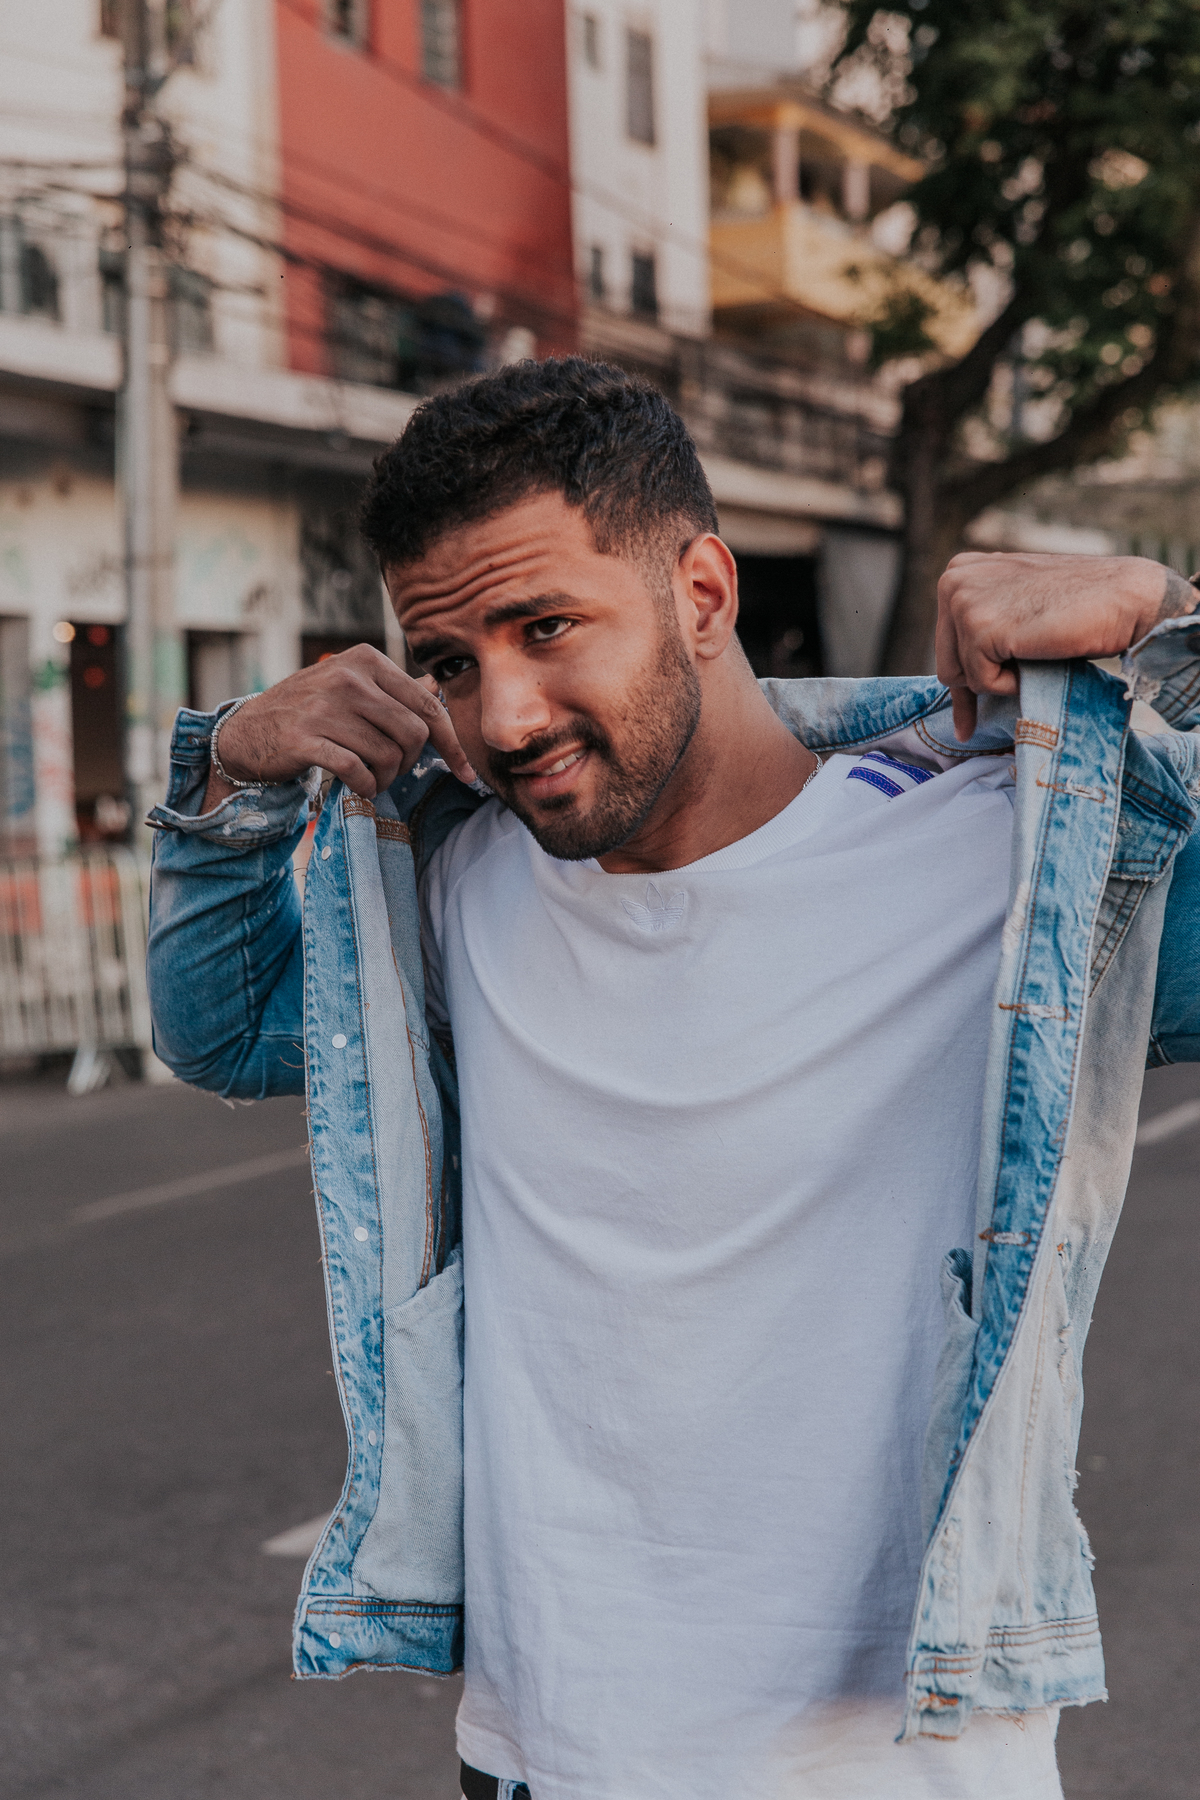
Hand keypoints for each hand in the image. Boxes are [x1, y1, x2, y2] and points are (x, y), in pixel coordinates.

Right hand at [202, 644, 475, 810]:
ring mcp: (324, 707)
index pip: (428, 706)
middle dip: (411, 764)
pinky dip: (367, 787)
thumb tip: (438, 688)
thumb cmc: (309, 711)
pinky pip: (359, 772)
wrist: (247, 731)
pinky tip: (359, 787)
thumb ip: (393, 690)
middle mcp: (347, 677)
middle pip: (414, 734)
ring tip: (372, 779)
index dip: (452, 744)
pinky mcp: (305, 739)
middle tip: (393, 772)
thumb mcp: (349, 686)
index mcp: (365, 660)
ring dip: (387, 779)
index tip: (466, 773)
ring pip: (388, 755)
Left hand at [936, 552, 1198, 740]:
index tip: (964, 714)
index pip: (945, 640)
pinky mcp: (979, 628)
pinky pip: (981, 682)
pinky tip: (1038, 655)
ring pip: (961, 675)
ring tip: (1034, 659)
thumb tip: (951, 673)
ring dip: (997, 683)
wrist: (1123, 597)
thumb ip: (985, 619)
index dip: (961, 677)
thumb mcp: (1017, 605)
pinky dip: (1009, 684)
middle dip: (967, 694)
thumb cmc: (1077, 606)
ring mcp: (964, 601)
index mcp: (960, 571)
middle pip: (946, 662)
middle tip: (971, 727)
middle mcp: (954, 580)